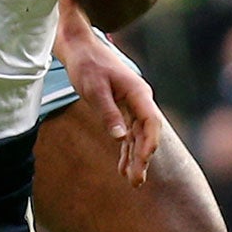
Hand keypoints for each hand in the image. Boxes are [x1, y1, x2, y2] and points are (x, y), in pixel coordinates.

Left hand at [55, 0, 161, 185]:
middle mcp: (140, 100)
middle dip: (142, 158)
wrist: (80, 48)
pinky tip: (123, 167)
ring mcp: (132, 105)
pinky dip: (126, 149)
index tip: (144, 161)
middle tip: (136, 182)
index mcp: (138, 93)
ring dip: (135, 158)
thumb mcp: (94, 89)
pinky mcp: (122, 108)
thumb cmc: (87, 65)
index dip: (149, 143)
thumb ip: (108, 113)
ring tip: (132, 181)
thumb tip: (120, 138)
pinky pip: (128, 132)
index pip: (151, 122)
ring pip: (138, 136)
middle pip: (146, 133)